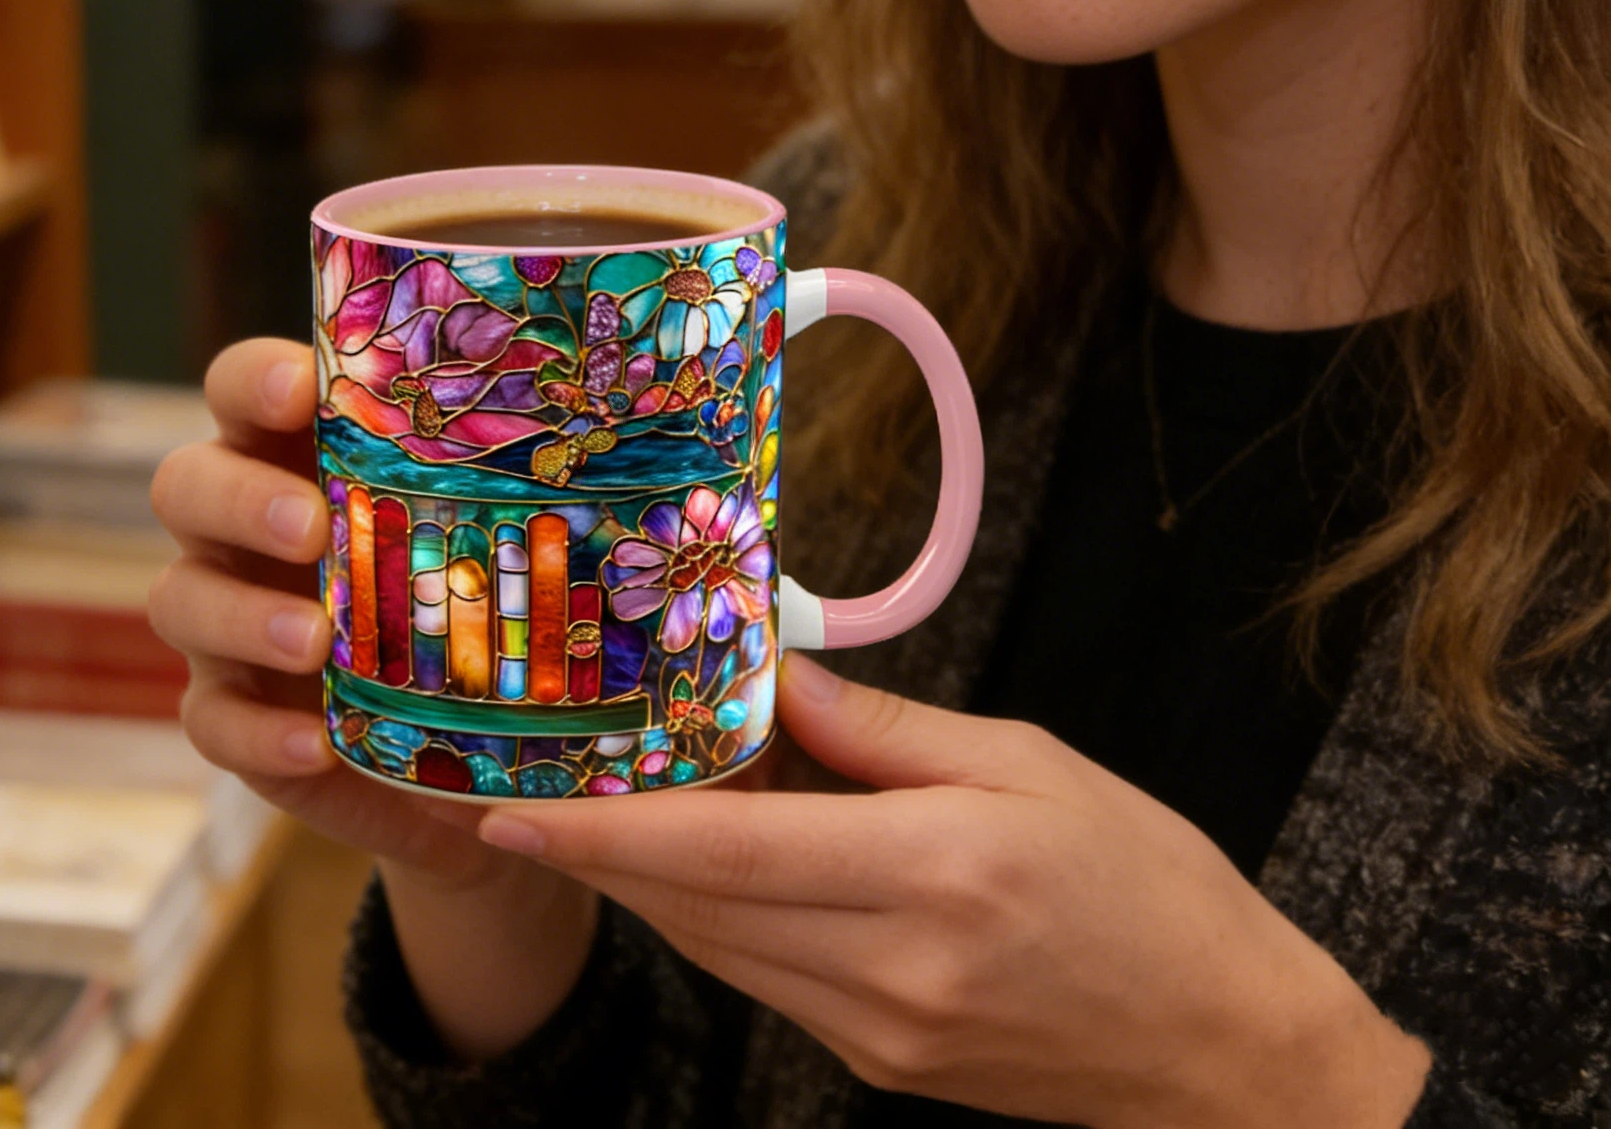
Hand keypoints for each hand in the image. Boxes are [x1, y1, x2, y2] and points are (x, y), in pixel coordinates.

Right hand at [149, 338, 597, 1058]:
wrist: (498, 772)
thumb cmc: (524, 617)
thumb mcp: (548, 539)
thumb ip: (589, 475)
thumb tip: (739, 396)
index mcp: (319, 450)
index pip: (249, 384)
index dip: (258, 376)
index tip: (305, 386)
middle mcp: (259, 526)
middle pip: (187, 481)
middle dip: (237, 496)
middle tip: (314, 524)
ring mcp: (237, 626)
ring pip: (178, 598)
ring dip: (237, 614)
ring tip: (315, 641)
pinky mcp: (243, 724)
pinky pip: (208, 724)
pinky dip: (254, 733)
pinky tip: (315, 743)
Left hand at [474, 656, 1431, 1128]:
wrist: (1229, 1057)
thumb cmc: (1149, 886)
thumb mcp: (1030, 766)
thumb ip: (887, 729)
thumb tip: (781, 679)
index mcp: (930, 874)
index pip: (726, 852)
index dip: (608, 832)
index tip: (512, 810)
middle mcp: (888, 968)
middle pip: (699, 907)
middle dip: (604, 851)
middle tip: (526, 790)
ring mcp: (881, 1031)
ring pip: (720, 949)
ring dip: (654, 882)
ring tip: (604, 806)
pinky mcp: (886, 1061)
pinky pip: (768, 979)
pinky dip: (720, 916)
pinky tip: (712, 861)